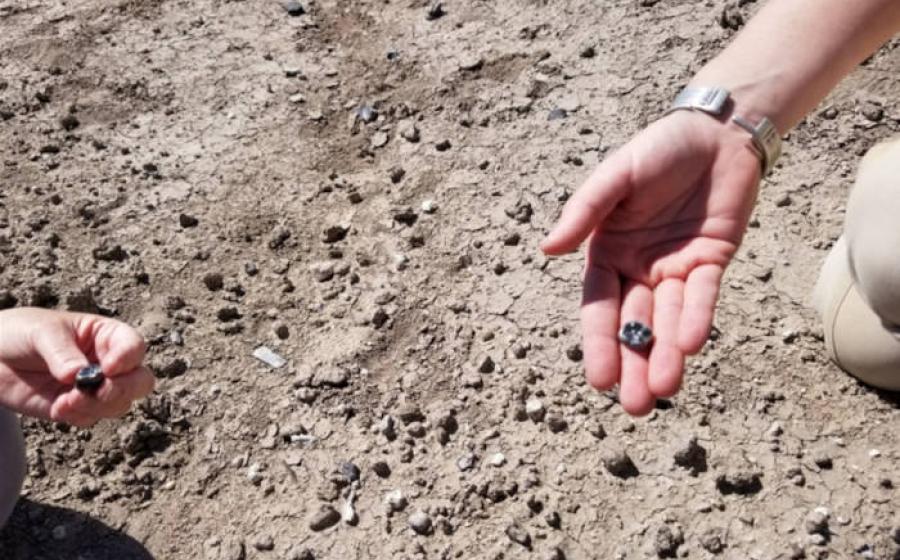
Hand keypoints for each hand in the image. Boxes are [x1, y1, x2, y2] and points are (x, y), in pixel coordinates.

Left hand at [0, 308, 154, 426]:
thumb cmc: (20, 333)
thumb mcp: (41, 333)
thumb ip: (62, 353)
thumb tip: (78, 376)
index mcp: (106, 336)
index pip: (134, 346)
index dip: (128, 358)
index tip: (108, 368)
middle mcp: (107, 362)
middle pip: (140, 381)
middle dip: (124, 389)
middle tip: (101, 391)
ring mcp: (95, 387)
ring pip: (119, 404)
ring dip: (97, 406)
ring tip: (66, 401)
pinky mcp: (77, 408)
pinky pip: (91, 418)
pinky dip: (78, 416)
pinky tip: (57, 407)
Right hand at [541, 111, 760, 414]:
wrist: (715, 132)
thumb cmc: (657, 149)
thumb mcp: (615, 176)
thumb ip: (584, 211)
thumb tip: (547, 249)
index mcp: (607, 252)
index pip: (599, 306)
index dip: (598, 342)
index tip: (599, 380)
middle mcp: (639, 268)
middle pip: (633, 324)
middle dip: (635, 364)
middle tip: (636, 407)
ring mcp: (675, 269)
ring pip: (668, 320)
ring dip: (666, 354)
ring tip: (664, 390)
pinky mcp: (711, 262)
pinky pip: (702, 296)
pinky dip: (696, 319)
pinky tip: (691, 346)